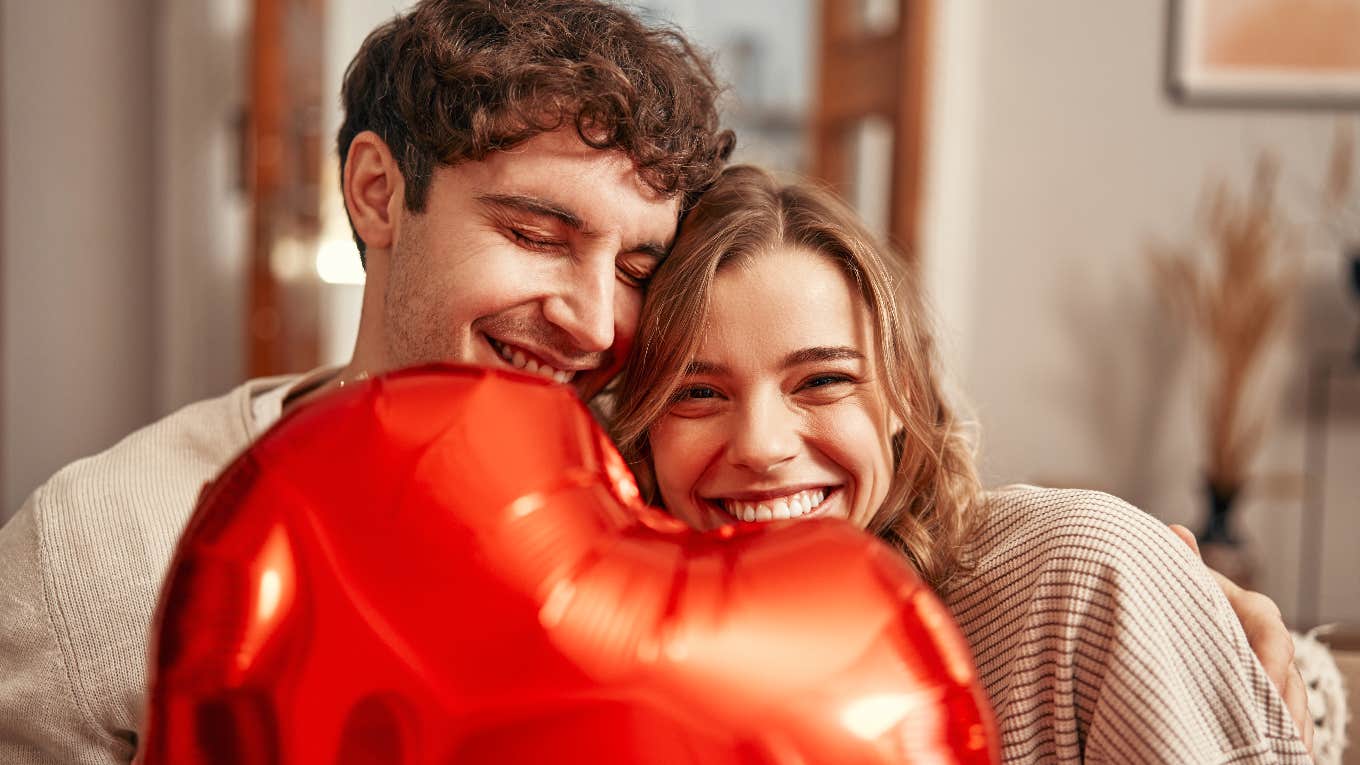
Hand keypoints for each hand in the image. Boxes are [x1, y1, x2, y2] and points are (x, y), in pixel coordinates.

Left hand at [1169, 524, 1312, 755]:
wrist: (1197, 617)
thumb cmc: (1190, 599)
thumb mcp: (1187, 583)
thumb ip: (1184, 563)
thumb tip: (1173, 531)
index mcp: (1252, 612)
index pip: (1270, 629)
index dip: (1270, 654)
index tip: (1265, 675)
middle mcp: (1271, 645)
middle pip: (1288, 676)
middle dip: (1286, 705)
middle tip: (1281, 733)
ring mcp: (1276, 675)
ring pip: (1292, 704)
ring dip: (1290, 731)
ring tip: (1288, 755)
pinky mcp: (1270, 700)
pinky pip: (1286, 724)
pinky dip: (1286, 743)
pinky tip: (1282, 759)